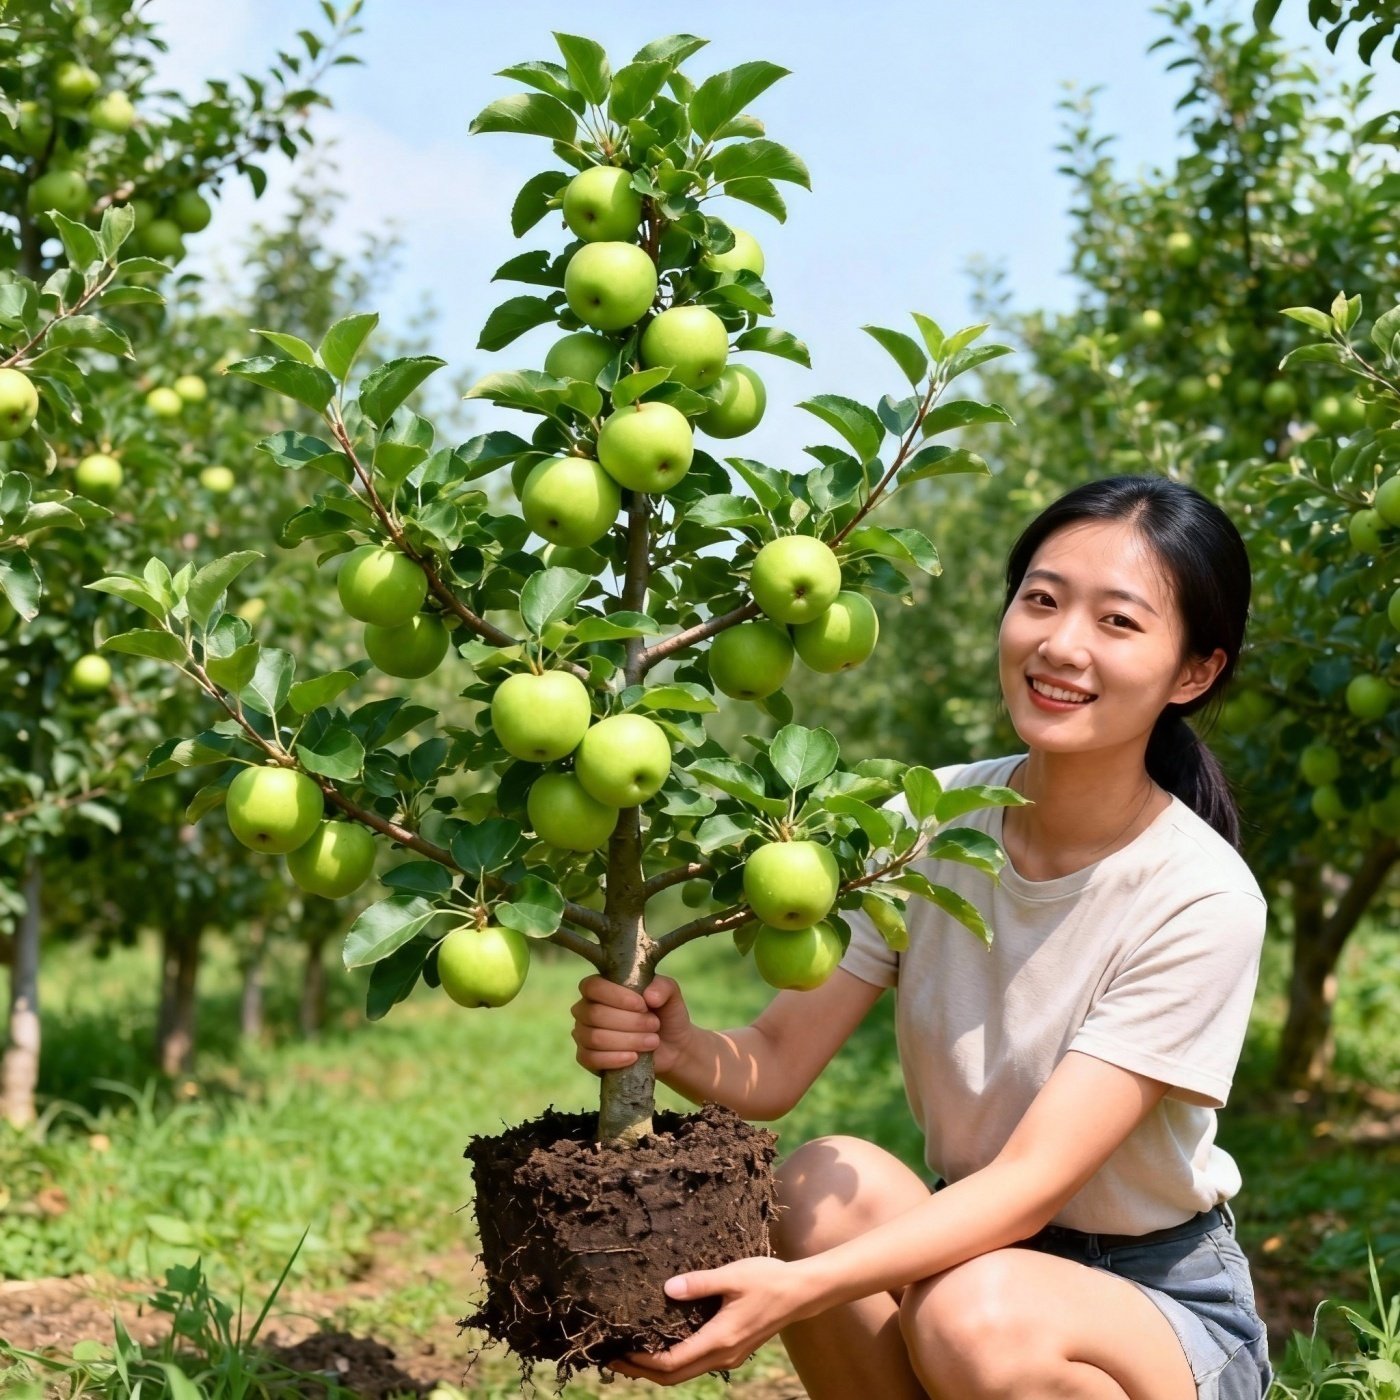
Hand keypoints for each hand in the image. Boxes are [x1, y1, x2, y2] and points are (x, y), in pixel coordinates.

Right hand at [571, 974, 691, 1075]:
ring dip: (628, 1040)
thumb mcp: (670, 993)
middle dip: (630, 1021)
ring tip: (652, 1041)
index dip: (616, 996)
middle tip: (654, 1025)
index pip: (592, 986)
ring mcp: (583, 1034)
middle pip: (595, 1014)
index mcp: (600, 988)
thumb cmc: (664, 1014)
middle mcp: (586, 1009)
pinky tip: (634, 1057)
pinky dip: (614, 1059)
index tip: (642, 1005)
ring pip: (595, 1037)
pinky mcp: (586, 1058)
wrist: (672, 1047)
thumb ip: (663, 987)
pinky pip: (589, 1058)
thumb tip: (648, 996)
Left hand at [606, 1256, 807, 1385]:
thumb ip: (699, 1283)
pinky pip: (697, 1364)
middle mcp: (723, 1355)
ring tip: (634, 1353)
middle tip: (615, 1358)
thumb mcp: (732, 1275)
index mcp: (719, 1339)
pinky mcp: (733, 1349)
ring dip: (658, 1368)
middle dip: (643, 1370)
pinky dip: (675, 1361)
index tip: (619, 1351)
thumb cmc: (768, 1280)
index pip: (672, 1362)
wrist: (801, 1292)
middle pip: (675, 1376)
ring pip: (686, 1373)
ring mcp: (729, 1356)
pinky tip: (665, 1342)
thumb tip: (668, 1288)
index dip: (642, 1361)